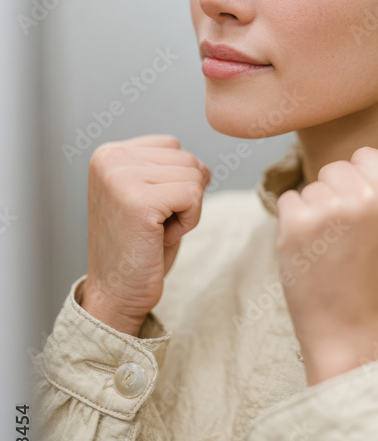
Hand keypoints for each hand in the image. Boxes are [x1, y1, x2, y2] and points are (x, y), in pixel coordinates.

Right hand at [81, 135, 210, 334]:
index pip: (174, 147)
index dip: (176, 183)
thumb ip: (166, 170)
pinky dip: (189, 222)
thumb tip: (205, 166)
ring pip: (194, 176)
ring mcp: (121, 177)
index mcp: (109, 153)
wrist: (116, 293)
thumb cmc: (138, 248)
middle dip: (184, 197)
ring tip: (154, 231)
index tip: (148, 211)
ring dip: (186, 210)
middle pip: (188, 160)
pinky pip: (194, 196)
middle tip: (152, 226)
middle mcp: (110, 158)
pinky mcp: (138, 201)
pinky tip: (160, 238)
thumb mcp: (148, 195)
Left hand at [275, 147, 377, 384]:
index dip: (359, 182)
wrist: (348, 323)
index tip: (361, 214)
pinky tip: (310, 249)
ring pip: (311, 185)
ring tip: (329, 246)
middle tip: (344, 237)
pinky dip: (292, 222)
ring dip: (314, 211)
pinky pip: (288, 199)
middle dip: (334, 195)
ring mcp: (332, 208)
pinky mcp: (298, 221)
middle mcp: (369, 196)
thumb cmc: (373, 276)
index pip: (366, 155)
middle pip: (335, 167)